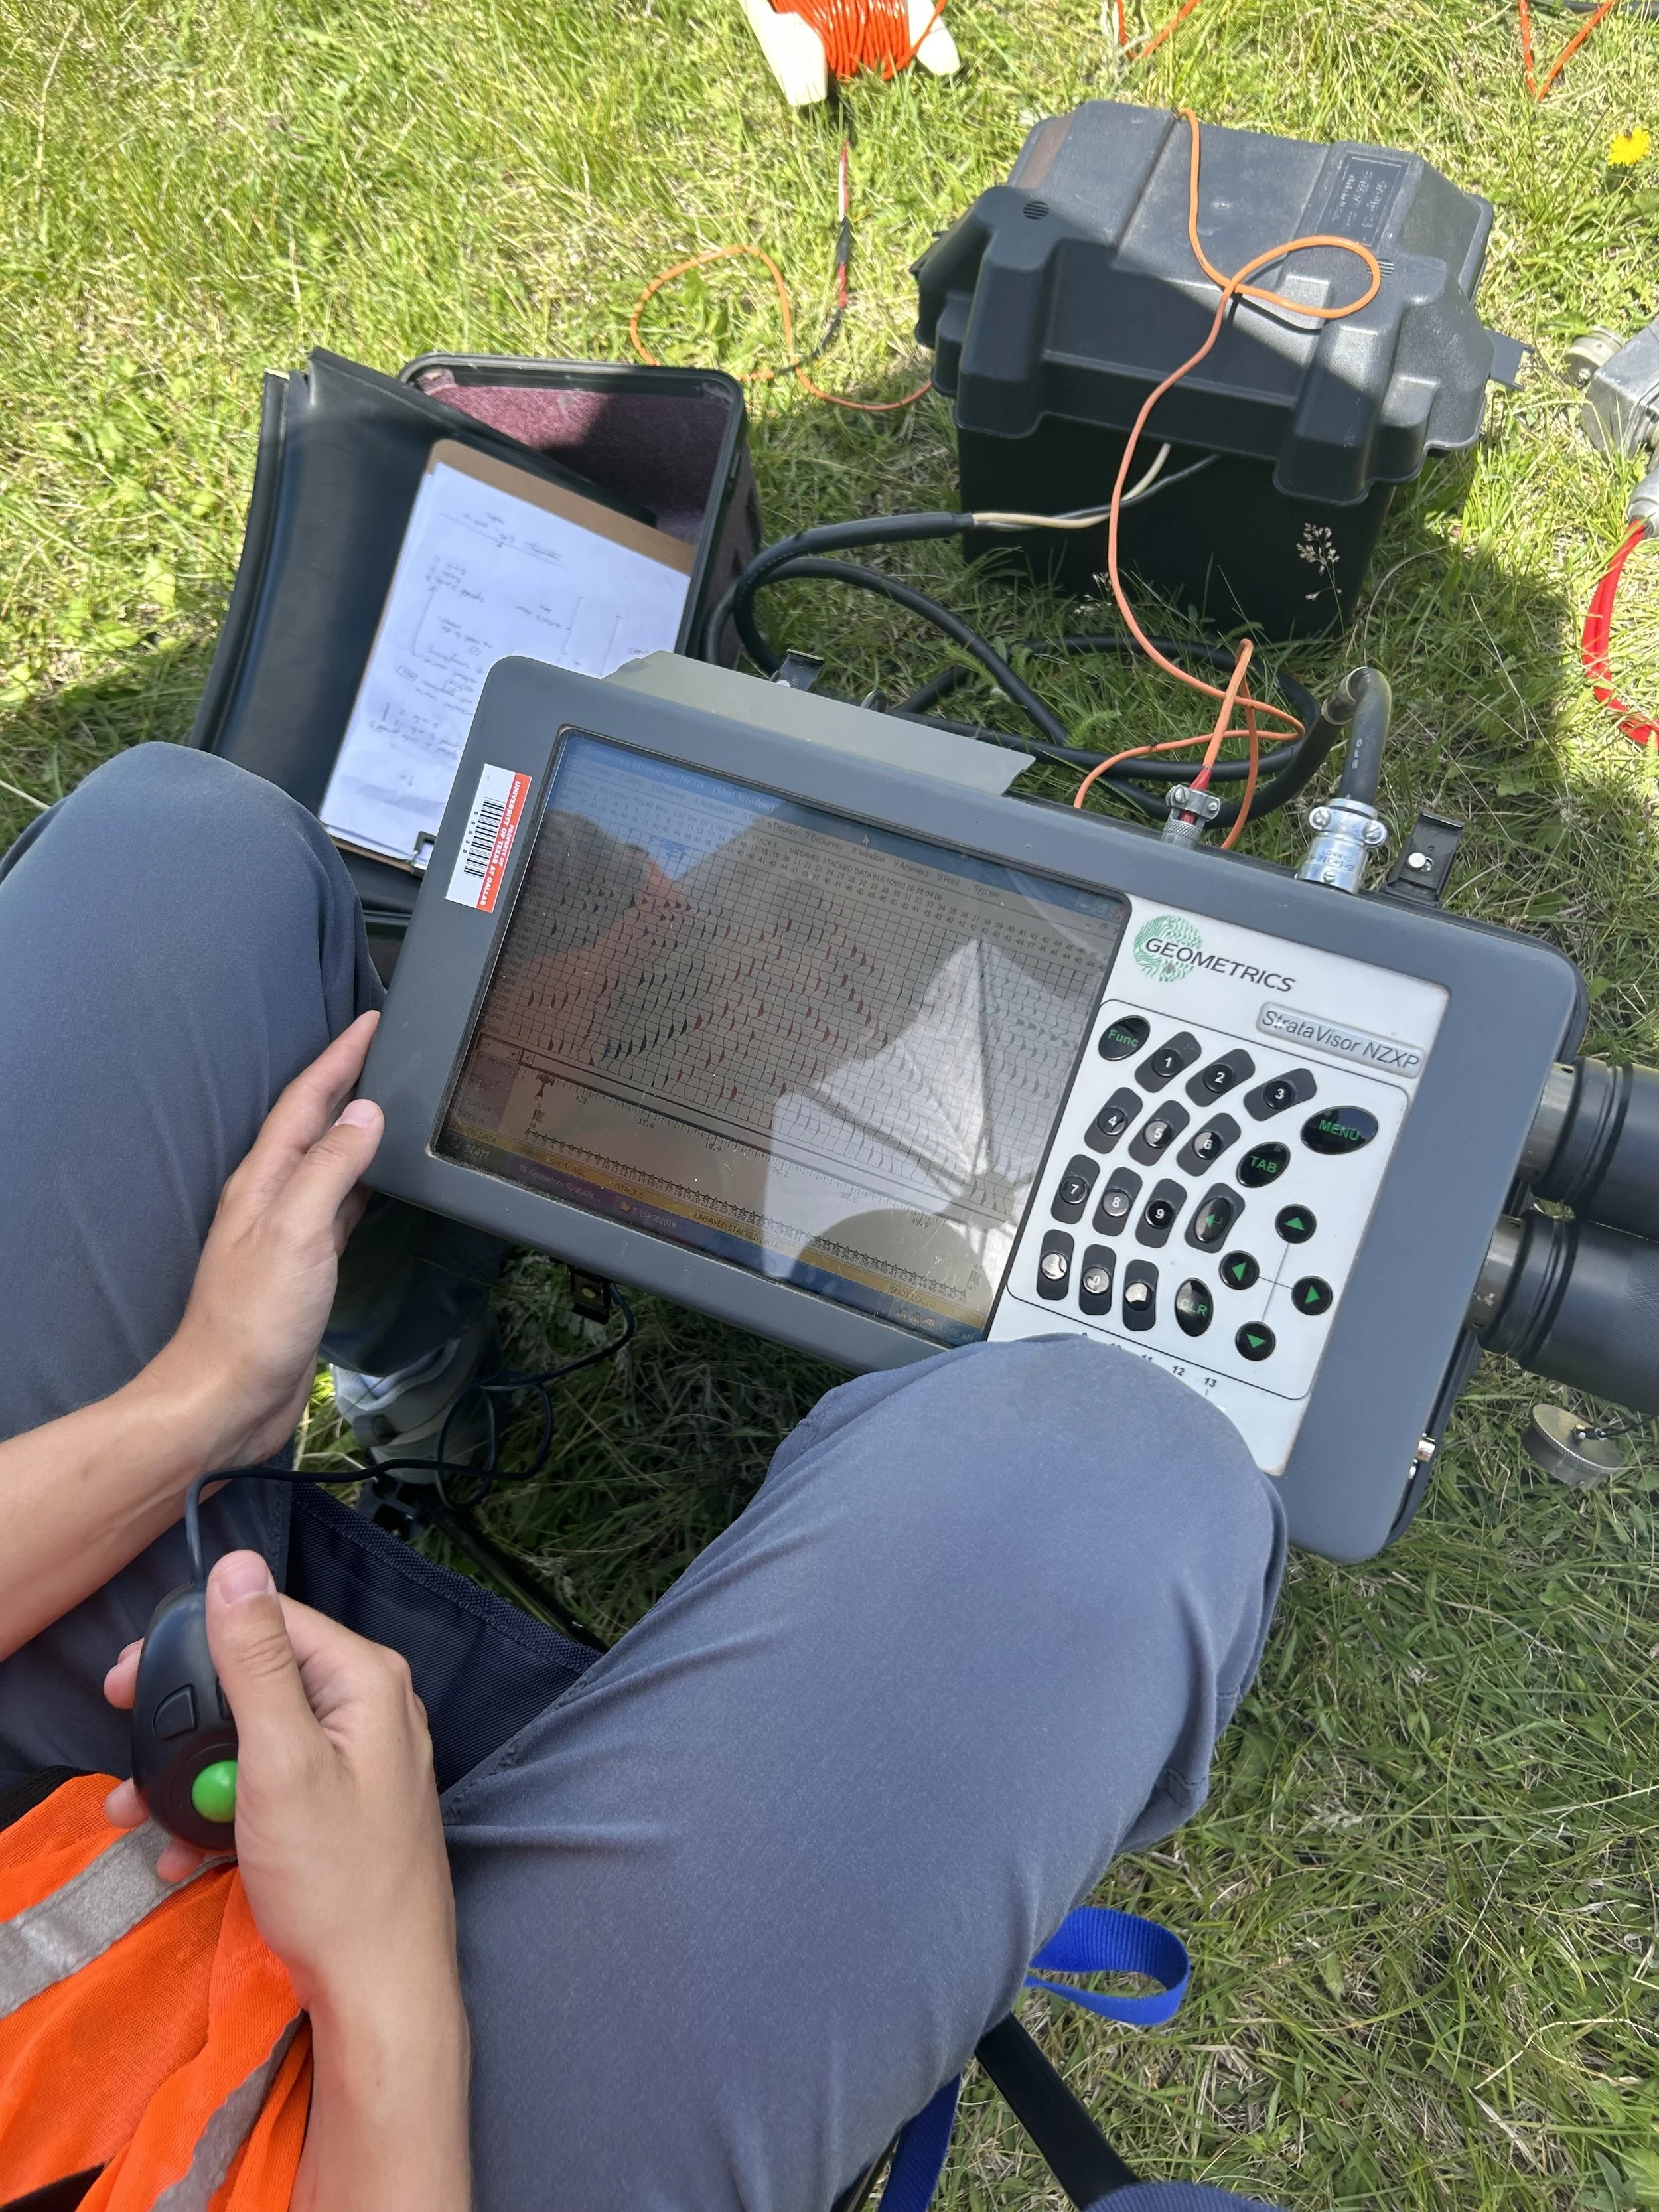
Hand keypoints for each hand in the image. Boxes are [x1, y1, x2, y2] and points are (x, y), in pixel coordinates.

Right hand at [104, 1552, 470, 2210]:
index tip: (129, 1678)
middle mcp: (370, 1706)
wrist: (380, 1987)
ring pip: (255, 1739)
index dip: (195, 1640)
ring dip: (193, 1774)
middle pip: (258, 1679)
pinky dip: (225, 1811)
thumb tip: (239, 1567)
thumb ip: (255, 1661)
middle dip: (185, 1718)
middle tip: (127, 1751)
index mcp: (366, 1678)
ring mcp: (357, 1758)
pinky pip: (271, 1785)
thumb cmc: (337, 1879)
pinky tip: (183, 1851)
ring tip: (139, 1813)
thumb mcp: (280, 1760)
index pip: (271, 1619)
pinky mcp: (340, 1805)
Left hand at [146, 1013, 383, 1468]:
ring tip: (394, 1101)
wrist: (228, 1397)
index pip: (307, 1100)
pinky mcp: (305, 1267)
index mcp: (265, 1180)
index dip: (340, 1058)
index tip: (374, 1022)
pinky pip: (339, 1206)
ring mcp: (288, 1233)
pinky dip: (363, 1183)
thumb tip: (367, 1115)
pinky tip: (381, 1183)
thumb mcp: (297, 1230)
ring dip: (357, 1129)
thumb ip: (331, 1168)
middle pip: (315, 1123)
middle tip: (390, 1050)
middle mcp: (273, 1198)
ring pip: (328, 1162)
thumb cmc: (253, 1320)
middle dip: (349, 1081)